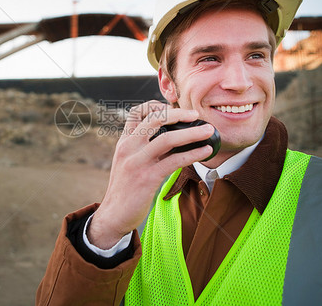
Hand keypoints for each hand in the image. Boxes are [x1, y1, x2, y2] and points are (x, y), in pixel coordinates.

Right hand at [87, 101, 215, 248]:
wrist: (113, 215)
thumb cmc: (125, 190)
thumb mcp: (129, 163)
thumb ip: (145, 149)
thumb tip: (173, 139)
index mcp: (124, 142)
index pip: (136, 112)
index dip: (154, 105)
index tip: (171, 109)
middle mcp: (129, 148)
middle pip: (155, 119)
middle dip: (178, 114)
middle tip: (196, 115)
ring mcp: (137, 162)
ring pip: (167, 138)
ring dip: (192, 133)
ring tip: (208, 131)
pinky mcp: (147, 178)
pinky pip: (174, 161)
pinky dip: (193, 154)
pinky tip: (205, 152)